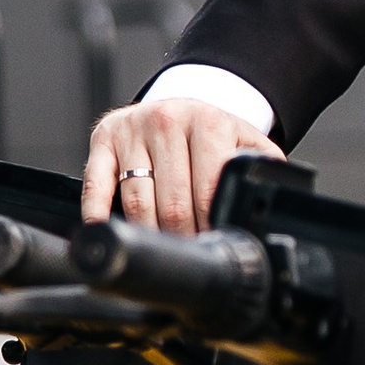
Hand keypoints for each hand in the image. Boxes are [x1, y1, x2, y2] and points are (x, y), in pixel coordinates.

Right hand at [83, 100, 281, 235]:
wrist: (178, 106)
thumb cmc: (212, 135)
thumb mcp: (245, 142)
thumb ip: (261, 168)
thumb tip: (267, 203)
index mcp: (208, 122)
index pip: (208, 192)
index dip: (210, 228)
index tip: (211, 249)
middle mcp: (167, 120)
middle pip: (173, 203)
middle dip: (182, 239)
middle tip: (188, 258)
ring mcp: (132, 129)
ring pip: (137, 202)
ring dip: (149, 236)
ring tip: (161, 253)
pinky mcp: (104, 139)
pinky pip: (97, 185)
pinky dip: (98, 214)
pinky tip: (111, 234)